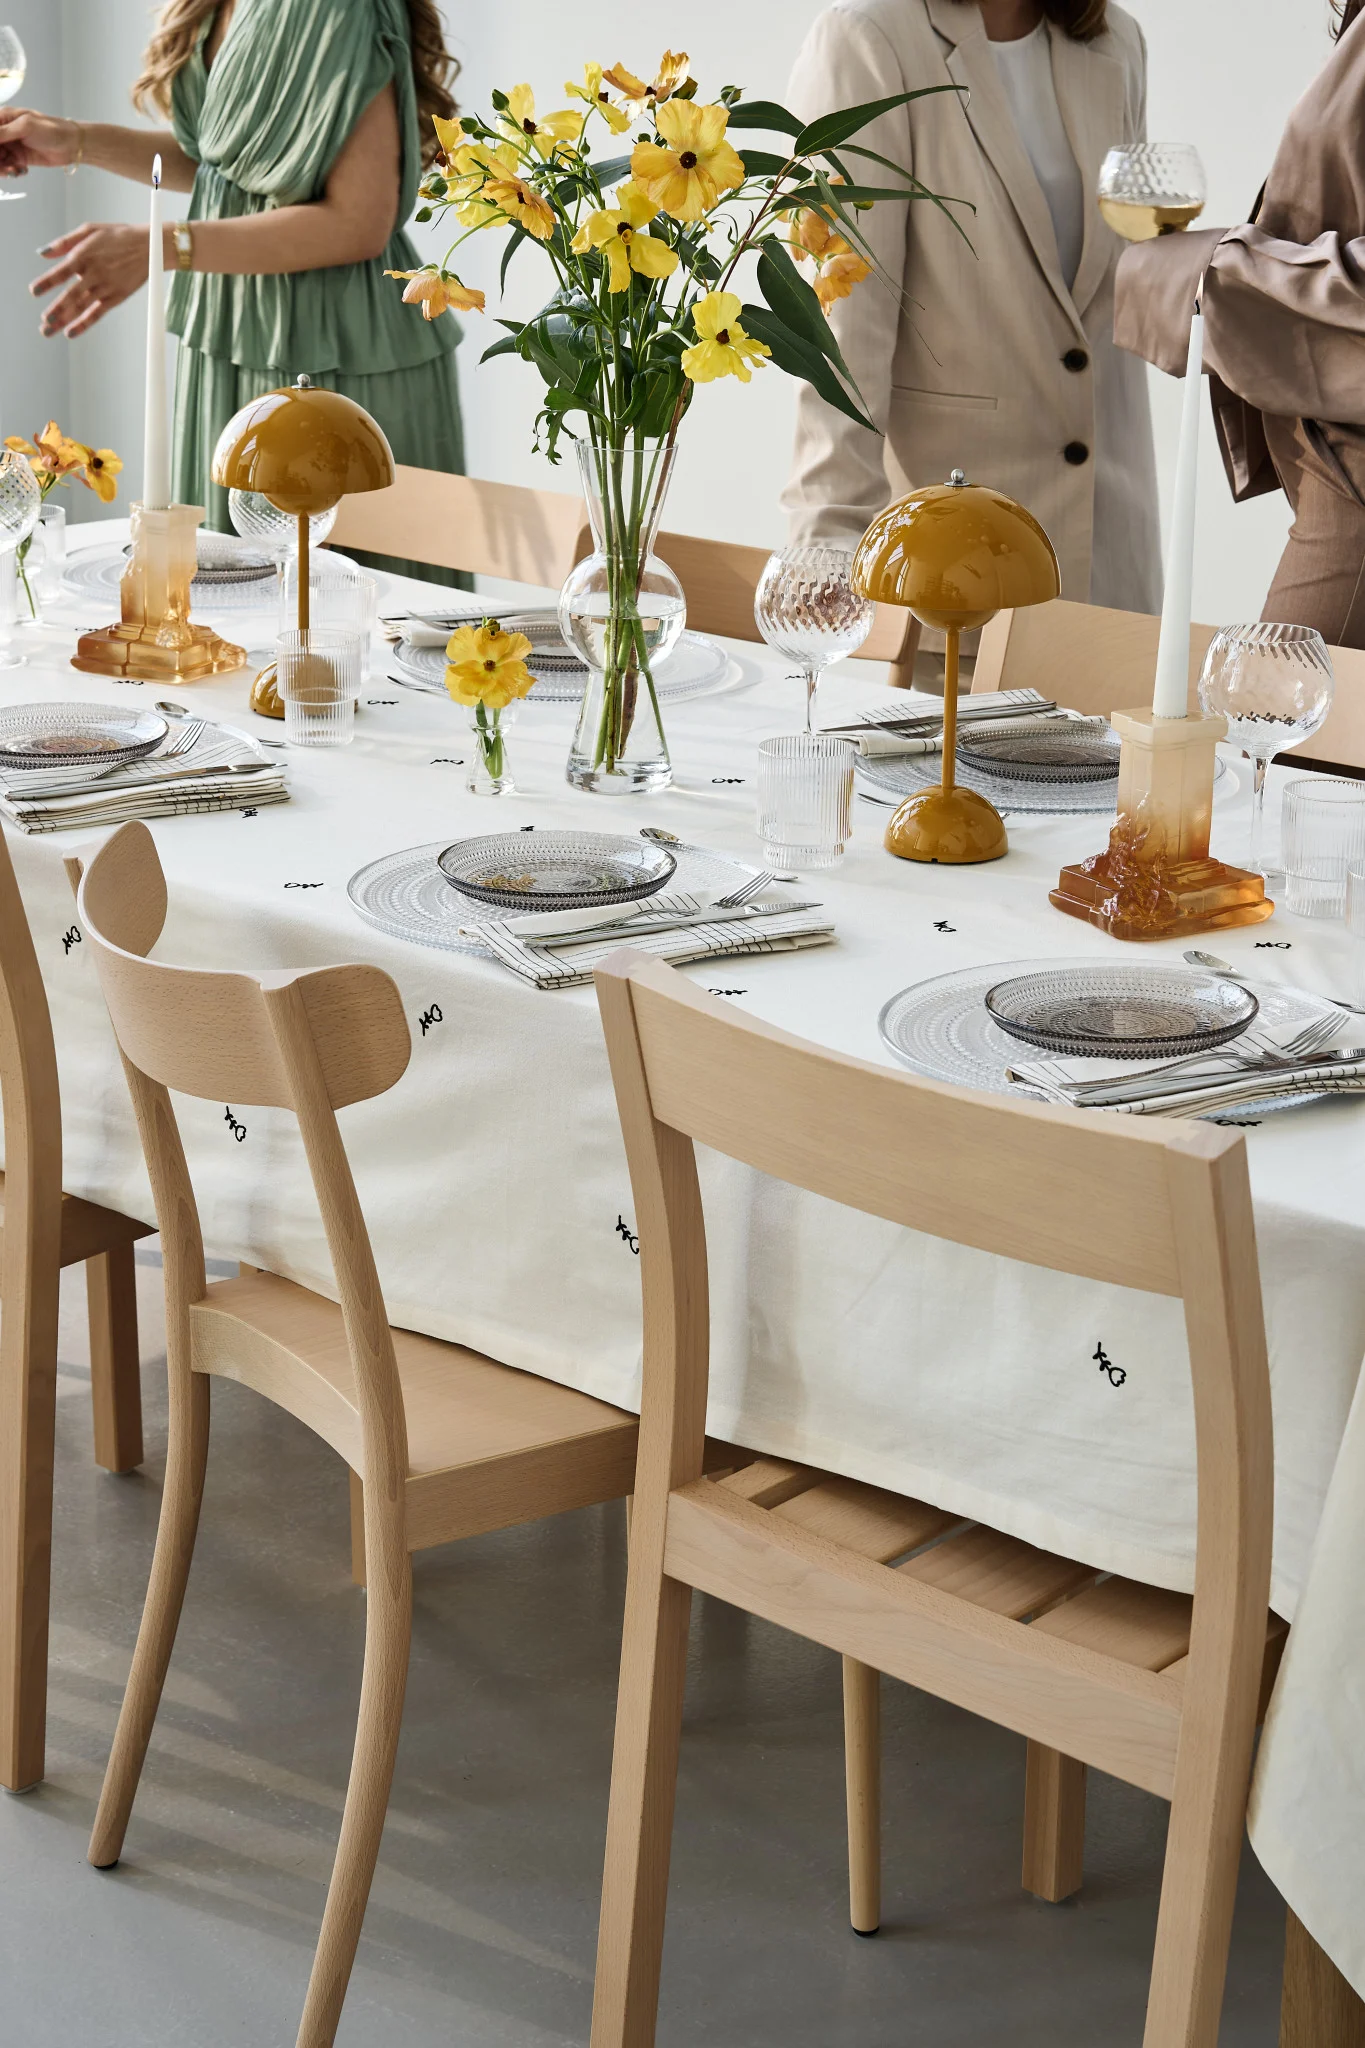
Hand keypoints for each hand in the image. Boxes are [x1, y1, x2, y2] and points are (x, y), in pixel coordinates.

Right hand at [0, 109, 79, 179]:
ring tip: (12, 171)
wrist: (71, 145)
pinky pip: (6, 167)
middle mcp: (4, 132)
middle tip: (5, 167)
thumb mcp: (24, 127)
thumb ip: (2, 132)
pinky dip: (10, 172)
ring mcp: (11, 146)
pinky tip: (20, 171)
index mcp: (2, 118)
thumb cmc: (50, 129)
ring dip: (2, 168)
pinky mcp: (18, 159)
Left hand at [31, 222, 152, 339]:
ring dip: (64, 320)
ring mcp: (106, 287)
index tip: (34, 291)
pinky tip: (71, 332)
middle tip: (43, 323)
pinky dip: (84, 324)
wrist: (151, 247)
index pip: (61, 272)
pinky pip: (97, 313)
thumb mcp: (90, 229)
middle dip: (55, 310)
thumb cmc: (119, 236)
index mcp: (85, 255)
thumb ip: (65, 242)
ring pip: (81, 307)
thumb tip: (44, 254)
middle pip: (71, 295)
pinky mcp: (116, 297)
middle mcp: (94, 273)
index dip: (47, 282)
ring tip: (48, 331)